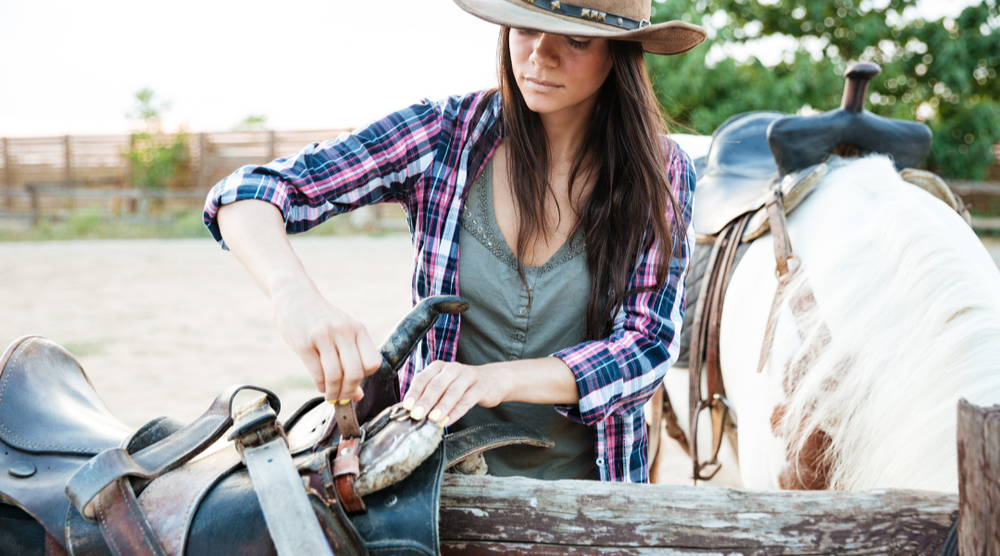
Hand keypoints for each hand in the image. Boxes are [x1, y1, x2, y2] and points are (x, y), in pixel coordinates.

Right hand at [271, 283, 382, 401]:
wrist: (294, 296)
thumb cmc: (322, 320)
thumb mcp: (343, 334)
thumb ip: (353, 361)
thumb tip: (359, 396)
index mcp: (358, 329)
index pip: (373, 363)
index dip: (365, 378)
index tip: (356, 383)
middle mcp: (344, 331)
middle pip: (355, 373)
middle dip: (349, 392)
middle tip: (343, 398)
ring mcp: (323, 336)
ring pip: (335, 376)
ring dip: (333, 393)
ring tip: (331, 396)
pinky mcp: (304, 344)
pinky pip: (317, 374)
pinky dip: (320, 386)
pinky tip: (320, 386)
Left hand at [402, 361, 506, 426]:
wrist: (492, 380)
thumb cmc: (462, 386)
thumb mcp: (445, 385)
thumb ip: (430, 395)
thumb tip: (411, 412)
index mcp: (439, 367)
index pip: (423, 378)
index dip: (414, 392)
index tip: (407, 406)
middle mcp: (452, 368)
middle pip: (437, 384)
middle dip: (426, 401)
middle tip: (417, 415)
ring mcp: (468, 376)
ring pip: (452, 392)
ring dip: (441, 407)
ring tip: (433, 419)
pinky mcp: (481, 386)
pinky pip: (467, 400)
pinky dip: (456, 412)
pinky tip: (448, 421)